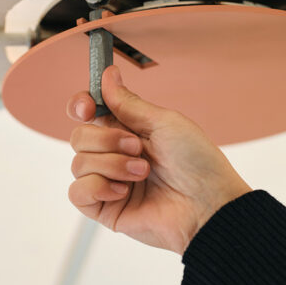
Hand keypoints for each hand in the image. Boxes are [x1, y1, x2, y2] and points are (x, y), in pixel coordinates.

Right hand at [66, 65, 251, 253]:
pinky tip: (124, 191)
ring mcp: (108, 183)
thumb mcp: (163, 122)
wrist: (208, 204)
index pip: (88, 114)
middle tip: (137, 148)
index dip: (81, 106)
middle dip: (106, 139)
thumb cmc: (197, 162)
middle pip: (79, 136)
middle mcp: (114, 155)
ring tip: (143, 173)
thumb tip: (107, 75)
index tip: (86, 107)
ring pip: (78, 163)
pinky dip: (99, 187)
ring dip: (112, 164)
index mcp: (128, 131)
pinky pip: (77, 192)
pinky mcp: (105, 208)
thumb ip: (128, 103)